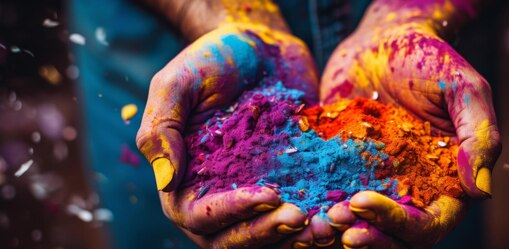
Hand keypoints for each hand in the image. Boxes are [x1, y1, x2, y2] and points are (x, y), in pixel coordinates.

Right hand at [136, 22, 318, 247]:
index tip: (267, 195)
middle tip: (300, 218)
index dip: (231, 214)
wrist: (262, 46)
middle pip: (233, 238)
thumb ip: (161, 129)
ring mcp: (255, 191)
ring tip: (324, 227)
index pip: (200, 216)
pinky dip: (316, 222)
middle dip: (265, 233)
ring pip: (268, 236)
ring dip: (293, 239)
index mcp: (186, 180)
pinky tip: (339, 213)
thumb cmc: (213, 58)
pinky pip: (300, 214)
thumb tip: (165, 180)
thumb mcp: (178, 83)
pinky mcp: (289, 183)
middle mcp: (219, 194)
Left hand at [320, 4, 500, 247]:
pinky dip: (313, 210)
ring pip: (358, 226)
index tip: (362, 202)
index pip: (428, 224)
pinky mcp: (340, 173)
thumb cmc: (428, 61)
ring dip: (335, 232)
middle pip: (391, 236)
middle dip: (365, 236)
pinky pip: (327, 200)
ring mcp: (372, 184)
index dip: (398, 225)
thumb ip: (479, 135)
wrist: (380, 43)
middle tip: (334, 223)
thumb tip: (480, 189)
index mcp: (443, 182)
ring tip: (310, 223)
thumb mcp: (462, 88)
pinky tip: (293, 204)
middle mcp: (408, 191)